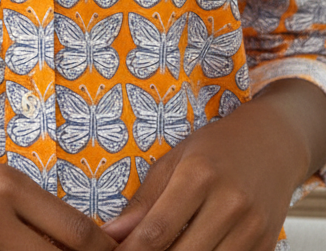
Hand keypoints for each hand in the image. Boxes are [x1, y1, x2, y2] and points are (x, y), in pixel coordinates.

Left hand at [102, 88, 308, 250]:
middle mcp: (229, 204)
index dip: (132, 251)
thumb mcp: (174, 160)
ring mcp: (252, 229)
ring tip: (164, 250)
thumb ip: (144, 201)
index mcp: (199, 176)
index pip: (157, 230)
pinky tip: (192, 249)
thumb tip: (112, 234)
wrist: (273, 143)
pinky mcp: (266, 246)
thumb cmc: (215, 148)